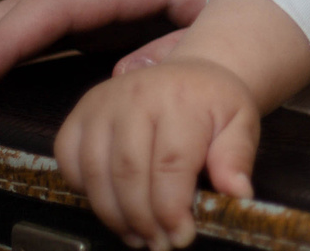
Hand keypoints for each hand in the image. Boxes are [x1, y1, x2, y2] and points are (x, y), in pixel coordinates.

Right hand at [54, 58, 259, 250]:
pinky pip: (69, 162)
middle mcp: (135, 95)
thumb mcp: (240, 124)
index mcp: (180, 98)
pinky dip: (85, 191)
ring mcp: (102, 103)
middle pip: (128, 174)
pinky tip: (112, 205)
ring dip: (114, 215)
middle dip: (143, 220)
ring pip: (96, 173)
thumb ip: (236, 158)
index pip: (170, 164)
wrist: (188, 74)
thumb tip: (237, 193)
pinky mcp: (80, 113)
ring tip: (137, 235)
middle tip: (158, 243)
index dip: (171, 209)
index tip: (180, 237)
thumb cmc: (213, 104)